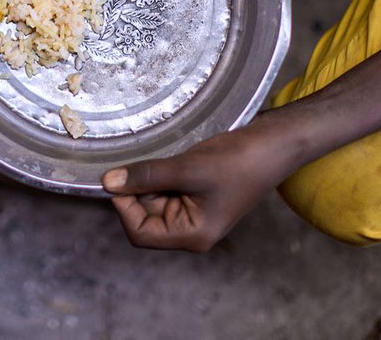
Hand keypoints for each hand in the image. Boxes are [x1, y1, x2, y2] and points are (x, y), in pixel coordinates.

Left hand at [102, 118, 294, 251]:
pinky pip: (165, 189)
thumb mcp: (187, 168)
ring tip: (165, 159)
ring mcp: (192, 213)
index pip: (140, 233)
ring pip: (152, 200)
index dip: (124, 207)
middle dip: (138, 190)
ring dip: (149, 180)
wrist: (272, 145)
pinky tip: (169, 158)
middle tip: (142, 162)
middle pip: (143, 217)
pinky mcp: (194, 196)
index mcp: (192, 236)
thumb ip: (146, 176)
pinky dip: (160, 175)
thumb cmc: (237, 162)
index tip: (121, 178)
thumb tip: (108, 183)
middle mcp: (190, 231)